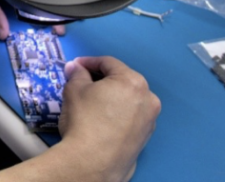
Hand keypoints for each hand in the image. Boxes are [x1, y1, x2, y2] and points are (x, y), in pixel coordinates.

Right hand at [57, 56, 160, 181]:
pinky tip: (102, 119)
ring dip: (112, 96)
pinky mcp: (146, 137)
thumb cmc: (84, 120)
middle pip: (122, 80)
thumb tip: (75, 68)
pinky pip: (131, 116)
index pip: (109, 63)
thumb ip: (77, 75)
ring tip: (92, 101)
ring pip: (128, 99)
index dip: (89, 62)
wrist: (93, 162)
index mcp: (133, 81)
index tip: (75, 66)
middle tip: (82, 82)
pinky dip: (118, 112)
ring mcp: (150, 119)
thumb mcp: (74, 90)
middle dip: (101, 79)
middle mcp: (148, 98)